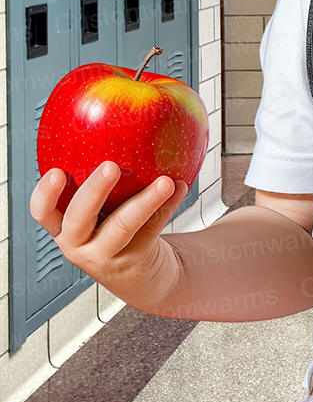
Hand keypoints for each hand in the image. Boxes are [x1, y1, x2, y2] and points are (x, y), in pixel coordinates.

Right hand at [30, 162, 187, 313]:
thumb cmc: (119, 232)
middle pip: (79, 218)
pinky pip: (152, 227)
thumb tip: (117, 125)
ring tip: (165, 182)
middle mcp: (79, 245)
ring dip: (146, 200)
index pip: (43, 212)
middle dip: (93, 191)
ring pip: (123, 225)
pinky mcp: (134, 260)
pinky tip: (180, 187)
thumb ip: (102, 184)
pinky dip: (168, 205)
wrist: (143, 276)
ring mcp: (106, 255)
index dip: (45, 194)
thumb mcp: (101, 214)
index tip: (56, 171)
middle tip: (111, 167)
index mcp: (64, 228)